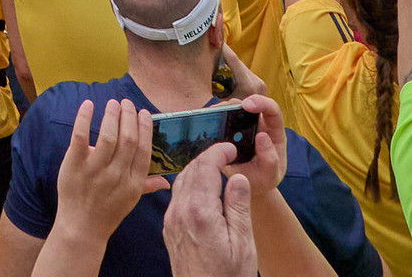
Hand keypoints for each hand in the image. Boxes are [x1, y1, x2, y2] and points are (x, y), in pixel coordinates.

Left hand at [47, 96, 155, 242]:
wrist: (81, 228)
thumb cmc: (108, 212)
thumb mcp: (131, 200)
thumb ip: (147, 185)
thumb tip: (167, 181)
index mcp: (133, 182)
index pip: (143, 149)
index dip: (144, 128)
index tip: (144, 113)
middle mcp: (116, 175)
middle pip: (127, 139)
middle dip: (129, 117)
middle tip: (126, 103)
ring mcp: (95, 171)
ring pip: (107, 136)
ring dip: (111, 115)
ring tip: (112, 103)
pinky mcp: (75, 166)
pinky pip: (80, 137)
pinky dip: (84, 118)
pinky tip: (88, 104)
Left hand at [158, 140, 257, 276]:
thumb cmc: (228, 276)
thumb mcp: (242, 242)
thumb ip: (238, 206)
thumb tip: (237, 177)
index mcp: (199, 212)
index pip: (204, 167)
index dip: (218, 152)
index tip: (231, 148)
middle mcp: (179, 212)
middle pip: (190, 170)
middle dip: (207, 157)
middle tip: (226, 154)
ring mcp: (171, 221)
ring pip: (180, 182)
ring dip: (197, 170)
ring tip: (217, 169)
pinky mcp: (169, 229)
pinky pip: (177, 197)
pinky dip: (190, 185)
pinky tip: (204, 190)